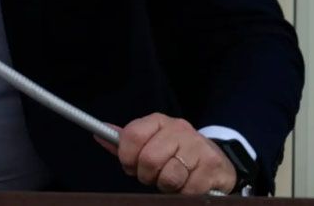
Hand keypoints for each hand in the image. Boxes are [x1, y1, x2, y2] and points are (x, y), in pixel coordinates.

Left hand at [95, 113, 236, 193]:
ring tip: (170, 179)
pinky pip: (188, 188)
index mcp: (159, 121)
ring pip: (169, 176)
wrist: (215, 161)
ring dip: (165, 185)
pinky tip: (187, 184)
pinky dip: (184, 192)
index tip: (129, 166)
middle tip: (151, 176)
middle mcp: (179, 129)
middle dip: (146, 175)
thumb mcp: (150, 142)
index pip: (133, 135)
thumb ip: (125, 141)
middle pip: (149, 158)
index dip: (126, 156)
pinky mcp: (212, 165)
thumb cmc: (175, 153)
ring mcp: (198, 146)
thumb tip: (98, 133)